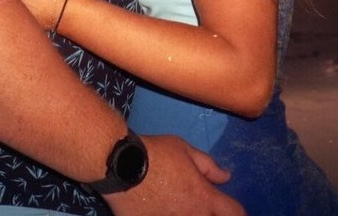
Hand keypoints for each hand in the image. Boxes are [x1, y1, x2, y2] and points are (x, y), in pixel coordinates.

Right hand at [105, 135, 245, 215]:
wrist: (122, 165)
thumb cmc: (155, 153)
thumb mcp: (184, 149)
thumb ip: (208, 166)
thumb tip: (226, 176)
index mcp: (204, 197)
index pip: (235, 212)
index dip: (237, 211)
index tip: (232, 208)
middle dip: (213, 214)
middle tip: (203, 205)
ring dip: (191, 215)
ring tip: (179, 205)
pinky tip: (163, 209)